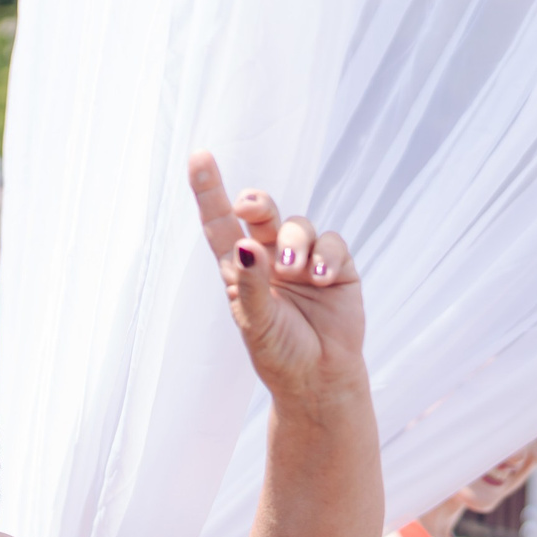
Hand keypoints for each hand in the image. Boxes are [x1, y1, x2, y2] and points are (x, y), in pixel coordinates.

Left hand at [188, 153, 366, 405]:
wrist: (318, 379)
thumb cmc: (278, 354)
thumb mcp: (256, 324)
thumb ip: (251, 286)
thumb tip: (245, 245)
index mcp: (240, 269)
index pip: (220, 223)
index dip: (210, 190)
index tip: (199, 157)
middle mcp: (270, 257)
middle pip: (261, 212)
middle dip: (257, 202)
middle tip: (252, 207)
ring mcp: (304, 260)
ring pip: (299, 224)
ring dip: (296, 240)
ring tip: (294, 270)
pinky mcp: (337, 268)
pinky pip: (333, 242)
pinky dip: (327, 255)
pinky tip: (321, 279)